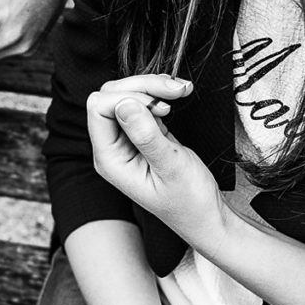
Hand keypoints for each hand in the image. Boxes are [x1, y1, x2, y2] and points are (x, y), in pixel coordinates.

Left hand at [87, 74, 230, 249]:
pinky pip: (142, 104)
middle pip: (111, 97)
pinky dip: (160, 95)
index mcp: (109, 160)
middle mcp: (112, 149)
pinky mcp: (143, 135)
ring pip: (127, 96)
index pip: (98, 109)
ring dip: (153, 87)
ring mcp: (126, 141)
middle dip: (142, 86)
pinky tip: (180, 95)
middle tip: (176, 90)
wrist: (206, 218)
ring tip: (182, 90)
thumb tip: (124, 103)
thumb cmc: (190, 202)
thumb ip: (146, 136)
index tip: (158, 105)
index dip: (126, 97)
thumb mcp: (171, 167)